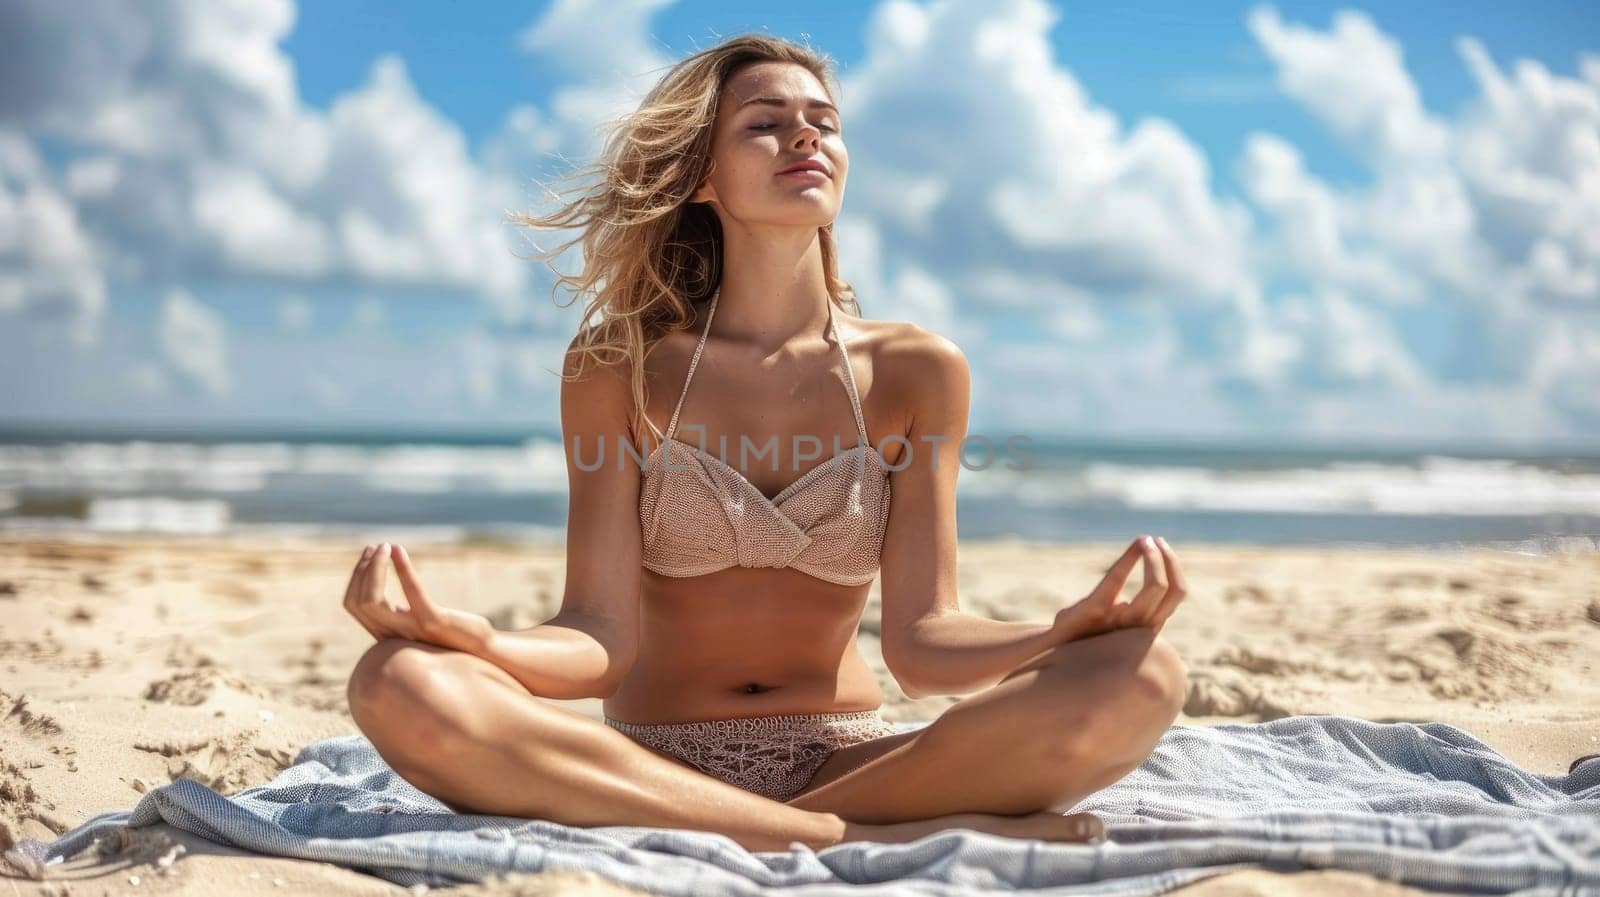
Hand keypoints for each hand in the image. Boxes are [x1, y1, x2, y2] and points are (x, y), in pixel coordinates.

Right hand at [341, 543, 490, 650]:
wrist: (479, 647)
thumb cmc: (447, 631)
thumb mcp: (414, 620)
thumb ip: (395, 612)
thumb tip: (378, 586)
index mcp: (384, 631)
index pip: (353, 605)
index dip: (356, 576)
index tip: (368, 553)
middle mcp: (392, 634)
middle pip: (358, 602)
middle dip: (363, 569)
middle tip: (377, 546)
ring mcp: (411, 630)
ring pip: (374, 601)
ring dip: (376, 568)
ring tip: (387, 547)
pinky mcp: (432, 623)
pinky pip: (411, 594)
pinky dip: (402, 569)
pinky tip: (399, 551)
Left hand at [1051, 535, 1187, 641]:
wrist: (1055, 649)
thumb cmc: (1087, 634)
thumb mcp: (1117, 619)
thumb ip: (1135, 607)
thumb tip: (1149, 584)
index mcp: (1146, 626)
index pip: (1176, 594)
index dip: (1175, 568)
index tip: (1162, 545)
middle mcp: (1138, 626)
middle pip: (1172, 590)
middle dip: (1168, 561)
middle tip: (1156, 540)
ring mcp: (1119, 621)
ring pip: (1154, 588)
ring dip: (1154, 559)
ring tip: (1145, 540)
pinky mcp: (1095, 612)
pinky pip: (1118, 581)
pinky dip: (1129, 559)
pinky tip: (1136, 545)